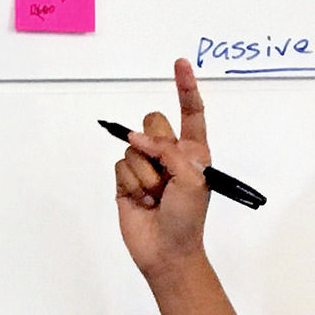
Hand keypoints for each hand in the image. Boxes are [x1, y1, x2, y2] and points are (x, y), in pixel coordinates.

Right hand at [114, 59, 215, 280]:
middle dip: (156, 144)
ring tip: (155, 195)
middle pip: (153, 122)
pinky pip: (120, 165)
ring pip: (133, 147)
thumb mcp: (192, 179)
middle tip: (165, 173)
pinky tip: (142, 201)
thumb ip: (167, 150)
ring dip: (145, 174)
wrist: (167, 251)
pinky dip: (131, 184)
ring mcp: (146, 166)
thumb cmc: (188, 219)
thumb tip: (135, 139)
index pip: (191, 112)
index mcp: (194, 151)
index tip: (180, 63)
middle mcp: (169, 154)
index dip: (186, 87)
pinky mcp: (125, 180)